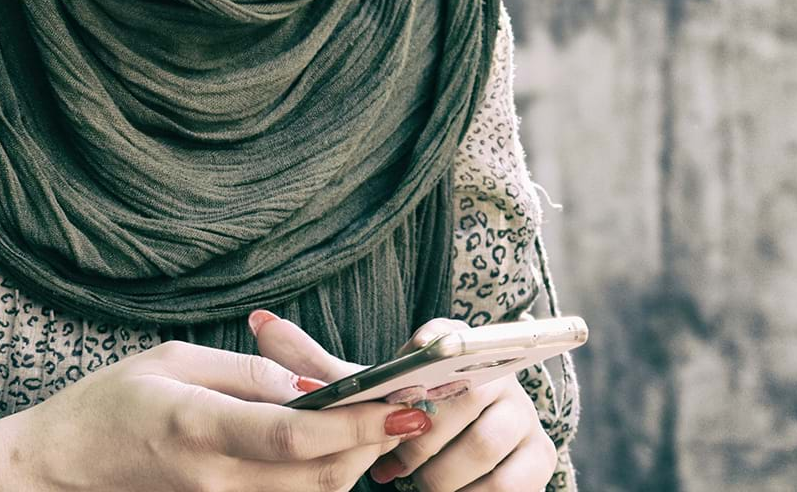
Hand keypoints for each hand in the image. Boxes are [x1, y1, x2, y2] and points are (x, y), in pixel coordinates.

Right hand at [4, 335, 433, 491]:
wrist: (59, 468)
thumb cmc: (110, 403)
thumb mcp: (173, 360)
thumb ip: (247, 371)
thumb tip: (311, 384)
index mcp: (200, 428)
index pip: (296, 437)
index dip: (357, 423)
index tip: (403, 404)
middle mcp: (216, 480)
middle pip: (319, 476)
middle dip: (371, 442)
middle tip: (404, 404)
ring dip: (352, 461)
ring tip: (374, 419)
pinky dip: (320, 477)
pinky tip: (329, 445)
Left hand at [251, 313, 555, 490]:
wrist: (464, 450)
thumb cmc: (401, 415)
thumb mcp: (361, 391)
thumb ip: (312, 364)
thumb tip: (257, 322)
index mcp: (453, 344)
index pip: (439, 340)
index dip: (420, 361)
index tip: (405, 382)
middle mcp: (494, 370)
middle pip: (449, 408)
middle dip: (411, 447)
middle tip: (392, 465)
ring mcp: (522, 413)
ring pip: (474, 451)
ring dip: (435, 478)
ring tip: (418, 480)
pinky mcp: (539, 457)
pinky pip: (504, 485)